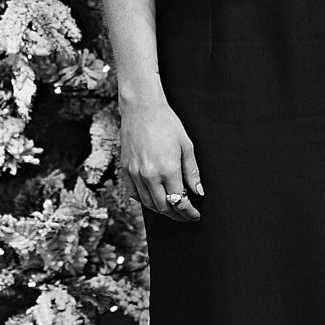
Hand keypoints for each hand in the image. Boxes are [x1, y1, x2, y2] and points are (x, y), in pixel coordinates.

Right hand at [119, 99, 202, 220]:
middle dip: (177, 215)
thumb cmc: (167, 124)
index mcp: (167, 170)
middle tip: (185, 215)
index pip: (180, 201)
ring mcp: (135, 174)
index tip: (195, 215)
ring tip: (172, 208)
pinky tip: (153, 199)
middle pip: (164, 207)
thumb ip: (192, 172)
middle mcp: (149, 175)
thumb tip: (198, 192)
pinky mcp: (126, 170)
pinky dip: (145, 201)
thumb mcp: (186, 146)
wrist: (142, 109)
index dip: (189, 212)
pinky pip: (134, 194)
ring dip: (162, 210)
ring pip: (148, 204)